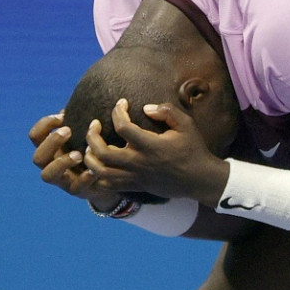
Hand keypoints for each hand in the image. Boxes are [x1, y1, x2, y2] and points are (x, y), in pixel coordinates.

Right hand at [29, 112, 121, 210]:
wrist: (108, 177)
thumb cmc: (94, 149)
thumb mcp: (85, 133)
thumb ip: (80, 119)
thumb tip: (82, 98)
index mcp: (51, 149)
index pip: (35, 136)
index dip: (44, 125)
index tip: (61, 116)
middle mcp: (51, 165)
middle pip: (37, 157)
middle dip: (51, 142)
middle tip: (68, 131)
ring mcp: (63, 180)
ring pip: (47, 175)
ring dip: (61, 162)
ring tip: (78, 154)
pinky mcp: (78, 191)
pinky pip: (76, 187)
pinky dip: (84, 177)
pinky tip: (94, 170)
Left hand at [84, 99, 227, 204]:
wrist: (199, 179)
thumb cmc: (193, 149)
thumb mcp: (187, 124)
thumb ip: (167, 111)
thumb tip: (145, 108)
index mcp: (150, 145)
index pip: (123, 127)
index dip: (118, 112)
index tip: (121, 103)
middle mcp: (138, 162)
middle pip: (102, 151)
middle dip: (92, 135)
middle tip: (94, 124)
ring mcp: (135, 176)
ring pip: (100, 171)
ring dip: (90, 157)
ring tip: (91, 145)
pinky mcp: (135, 186)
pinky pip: (108, 185)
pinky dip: (97, 176)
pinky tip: (99, 165)